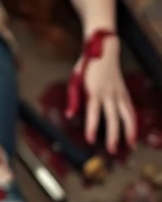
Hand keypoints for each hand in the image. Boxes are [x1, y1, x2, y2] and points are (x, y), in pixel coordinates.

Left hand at [66, 33, 136, 153]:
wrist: (104, 50)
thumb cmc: (87, 65)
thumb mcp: (75, 78)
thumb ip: (73, 98)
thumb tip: (69, 115)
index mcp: (94, 90)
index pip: (93, 112)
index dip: (91, 127)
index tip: (90, 140)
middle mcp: (109, 93)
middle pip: (113, 118)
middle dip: (113, 135)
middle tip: (112, 150)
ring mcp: (119, 92)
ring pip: (127, 115)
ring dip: (129, 131)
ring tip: (130, 146)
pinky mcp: (125, 92)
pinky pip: (131, 110)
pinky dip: (133, 122)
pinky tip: (133, 132)